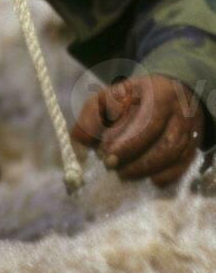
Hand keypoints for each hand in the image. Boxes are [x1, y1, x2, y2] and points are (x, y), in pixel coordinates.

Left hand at [72, 74, 206, 185]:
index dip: (123, 137)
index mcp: (154, 93)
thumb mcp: (111, 97)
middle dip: (131, 151)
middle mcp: (176, 109)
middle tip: (110, 163)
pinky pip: (184, 162)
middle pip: (157, 133)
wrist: (172, 92)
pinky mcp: (193, 144)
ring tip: (124, 173)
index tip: (104, 149)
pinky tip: (152, 180)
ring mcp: (188, 128)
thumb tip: (79, 138)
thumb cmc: (134, 98)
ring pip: (172, 150)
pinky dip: (168, 174)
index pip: (141, 116)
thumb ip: (92, 115)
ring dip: (146, 166)